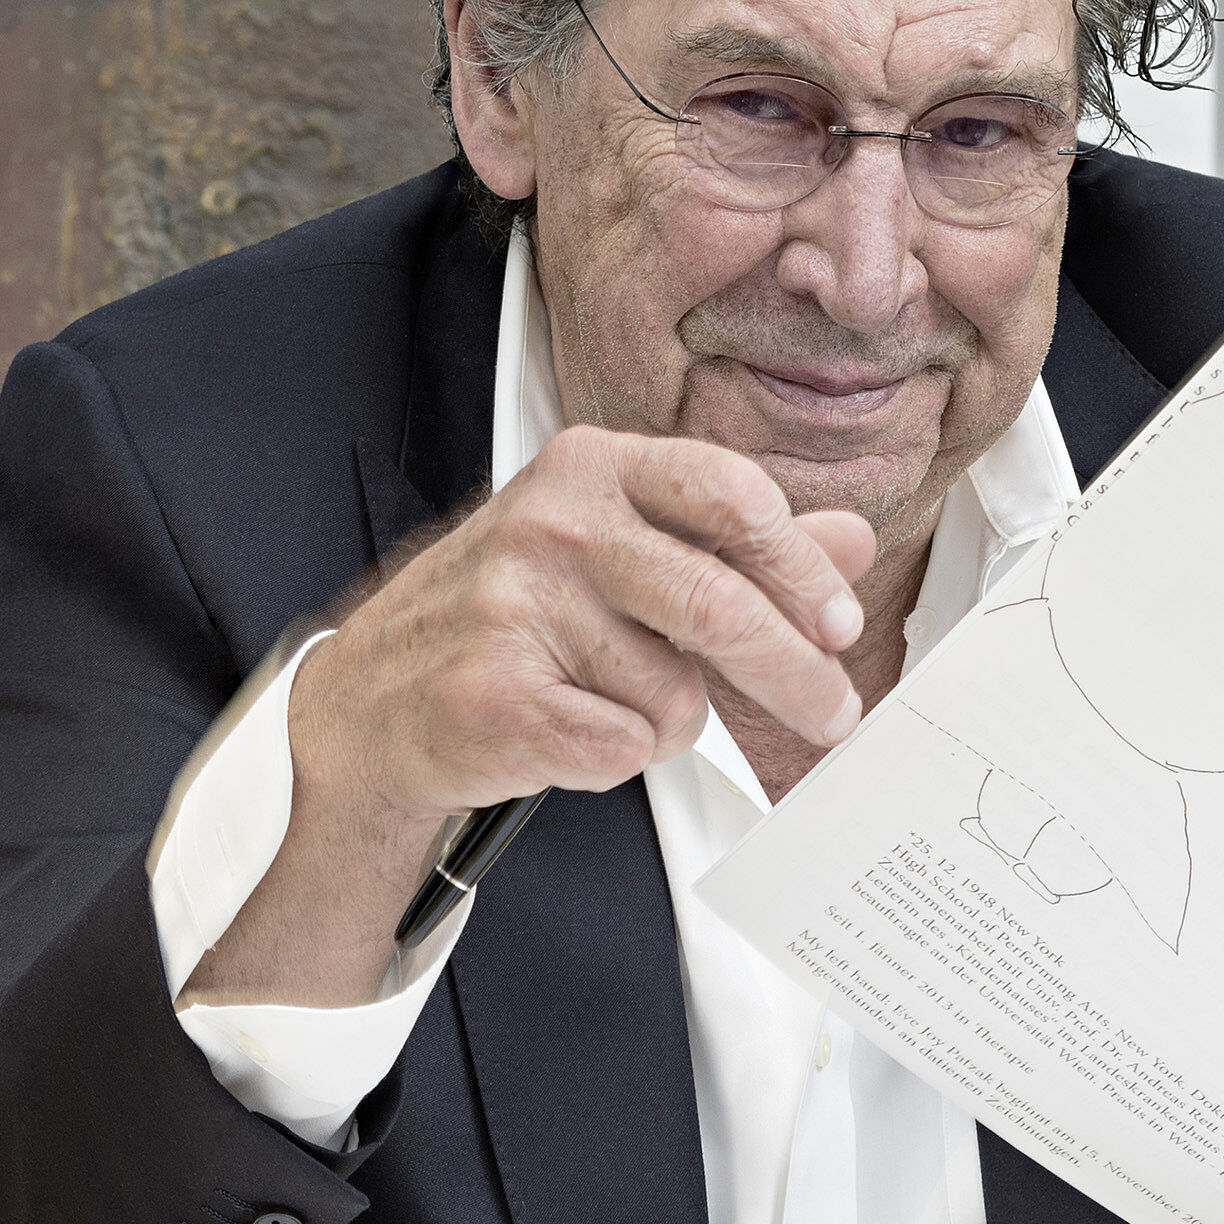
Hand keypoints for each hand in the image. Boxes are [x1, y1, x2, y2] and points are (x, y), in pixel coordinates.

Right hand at [186, 427, 874, 1008]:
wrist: (373, 697)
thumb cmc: (512, 618)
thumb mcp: (621, 552)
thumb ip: (737, 545)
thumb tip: (850, 541)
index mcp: (591, 466)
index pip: (730, 493)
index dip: (798, 566)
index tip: (840, 625)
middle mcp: (550, 522)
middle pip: (717, 604)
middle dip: (794, 674)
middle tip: (834, 716)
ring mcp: (513, 605)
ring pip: (671, 693)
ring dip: (666, 720)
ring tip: (604, 701)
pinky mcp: (493, 692)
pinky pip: (621, 746)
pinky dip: (614, 756)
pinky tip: (567, 730)